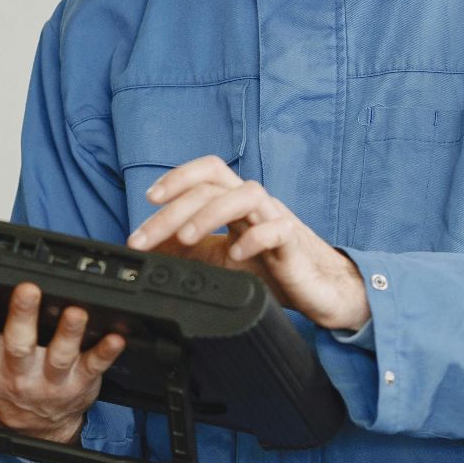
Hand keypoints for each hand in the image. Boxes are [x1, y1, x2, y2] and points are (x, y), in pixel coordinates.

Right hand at [0, 277, 124, 444]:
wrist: (31, 433)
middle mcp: (15, 371)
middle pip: (18, 342)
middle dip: (21, 314)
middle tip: (27, 288)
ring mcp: (49, 379)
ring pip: (58, 354)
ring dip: (67, 332)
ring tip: (75, 310)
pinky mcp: (79, 383)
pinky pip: (94, 367)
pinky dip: (106, 353)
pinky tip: (116, 336)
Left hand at [126, 156, 369, 330]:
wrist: (319, 290)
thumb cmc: (270, 269)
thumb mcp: (218, 260)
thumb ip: (187, 250)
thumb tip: (148, 248)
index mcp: (235, 202)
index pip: (207, 172)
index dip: (177, 177)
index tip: (148, 199)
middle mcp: (254, 203)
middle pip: (213, 186)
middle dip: (173, 210)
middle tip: (144, 238)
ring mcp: (275, 219)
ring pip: (245, 195)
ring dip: (209, 214)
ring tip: (186, 238)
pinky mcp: (294, 243)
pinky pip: (277, 229)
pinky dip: (253, 238)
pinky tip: (236, 254)